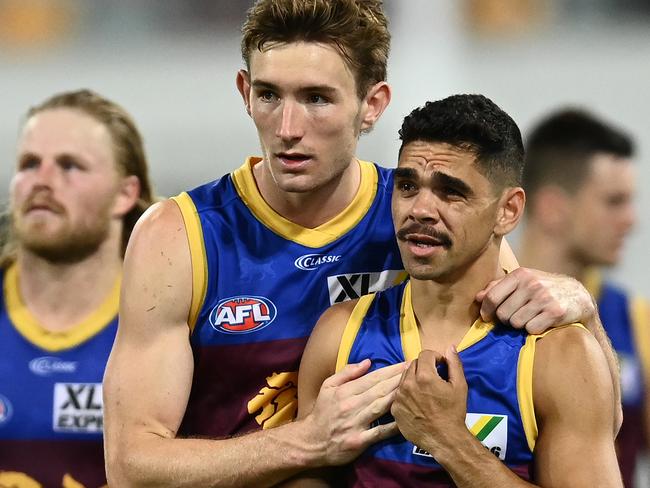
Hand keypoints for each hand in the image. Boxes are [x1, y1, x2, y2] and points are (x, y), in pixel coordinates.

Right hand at [306, 360, 405, 465]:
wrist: (310, 442)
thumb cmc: (322, 412)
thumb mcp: (328, 386)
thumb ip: (347, 373)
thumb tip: (368, 362)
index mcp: (345, 391)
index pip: (372, 378)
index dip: (391, 370)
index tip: (407, 363)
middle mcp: (351, 405)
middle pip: (380, 390)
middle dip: (399, 379)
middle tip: (416, 370)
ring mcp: (355, 423)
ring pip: (381, 407)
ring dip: (398, 396)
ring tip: (414, 388)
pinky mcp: (359, 441)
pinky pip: (379, 432)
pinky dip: (392, 426)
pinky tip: (406, 419)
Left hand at [391, 347, 466, 454]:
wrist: (444, 439)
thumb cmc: (454, 412)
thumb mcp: (460, 386)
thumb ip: (454, 364)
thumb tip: (450, 347)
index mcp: (424, 376)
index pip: (425, 354)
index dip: (435, 357)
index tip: (441, 366)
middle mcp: (408, 383)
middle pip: (413, 364)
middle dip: (424, 367)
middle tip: (434, 378)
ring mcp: (399, 396)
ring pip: (404, 378)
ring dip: (414, 379)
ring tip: (425, 390)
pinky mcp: (394, 408)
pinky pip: (399, 393)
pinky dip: (407, 393)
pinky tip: (417, 402)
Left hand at [476, 267, 595, 333]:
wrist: (578, 296)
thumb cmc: (542, 289)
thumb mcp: (521, 282)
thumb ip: (498, 287)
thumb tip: (478, 297)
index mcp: (520, 274)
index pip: (492, 296)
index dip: (486, 310)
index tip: (486, 317)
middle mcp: (531, 284)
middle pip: (503, 314)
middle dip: (506, 319)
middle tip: (517, 315)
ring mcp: (544, 298)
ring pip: (516, 323)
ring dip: (520, 325)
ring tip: (530, 317)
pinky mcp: (555, 312)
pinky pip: (531, 329)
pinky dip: (534, 329)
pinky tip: (541, 322)